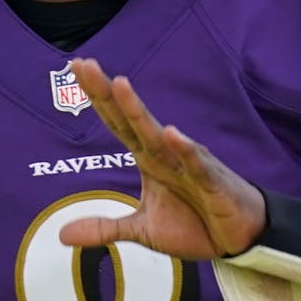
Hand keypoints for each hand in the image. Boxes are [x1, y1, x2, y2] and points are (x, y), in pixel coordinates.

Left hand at [58, 57, 267, 258]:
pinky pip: (197, 165)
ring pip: (159, 135)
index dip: (97, 98)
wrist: (239, 237)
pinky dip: (186, 150)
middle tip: (85, 64)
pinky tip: (173, 134)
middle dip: (108, 93)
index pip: (117, 122)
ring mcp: (188, 164)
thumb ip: (105, 228)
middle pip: (131, 119)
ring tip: (120, 85)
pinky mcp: (212, 182)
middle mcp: (165, 153)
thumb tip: (61, 235)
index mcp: (148, 158)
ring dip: (139, 111)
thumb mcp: (142, 230)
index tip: (76, 67)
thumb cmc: (194, 222)